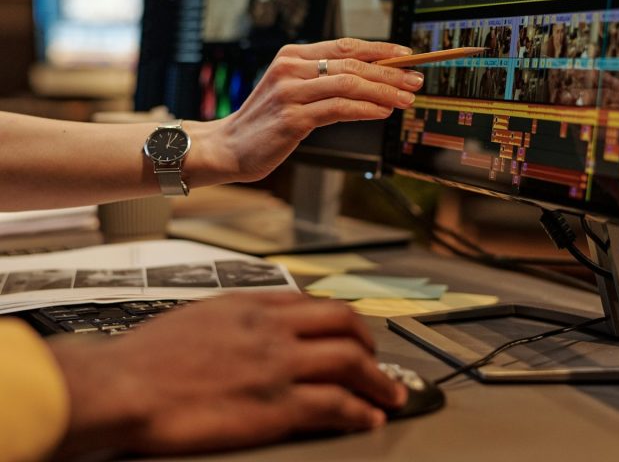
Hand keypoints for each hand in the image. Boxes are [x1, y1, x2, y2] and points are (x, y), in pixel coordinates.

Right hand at [49, 292, 406, 457]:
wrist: (122, 386)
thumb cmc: (147, 357)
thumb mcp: (197, 315)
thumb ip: (235, 316)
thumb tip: (254, 323)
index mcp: (251, 305)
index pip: (313, 303)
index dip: (341, 319)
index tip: (352, 332)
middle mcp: (272, 328)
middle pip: (343, 323)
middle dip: (371, 342)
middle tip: (379, 361)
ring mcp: (277, 365)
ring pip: (349, 361)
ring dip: (379, 380)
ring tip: (392, 395)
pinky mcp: (276, 405)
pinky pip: (334, 403)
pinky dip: (360, 410)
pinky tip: (368, 418)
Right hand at [200, 38, 422, 183]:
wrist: (228, 147)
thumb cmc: (265, 122)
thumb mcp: (292, 91)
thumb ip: (324, 81)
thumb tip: (372, 80)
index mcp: (292, 55)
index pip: (346, 45)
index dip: (380, 49)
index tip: (407, 56)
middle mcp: (291, 68)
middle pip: (352, 63)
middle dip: (390, 71)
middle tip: (416, 79)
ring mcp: (290, 93)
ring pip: (349, 84)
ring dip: (384, 91)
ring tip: (406, 98)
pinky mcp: (292, 119)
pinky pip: (339, 109)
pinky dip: (366, 109)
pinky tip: (383, 112)